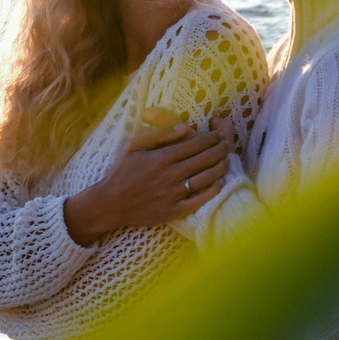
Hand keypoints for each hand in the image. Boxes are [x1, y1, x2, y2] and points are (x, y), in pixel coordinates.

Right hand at [63, 121, 232, 243]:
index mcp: (161, 157)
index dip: (210, 139)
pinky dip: (212, 191)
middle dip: (219, 150)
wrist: (110, 203)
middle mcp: (168, 175)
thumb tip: (184, 128)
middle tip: (227, 145)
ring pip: (204, 178)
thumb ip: (160, 136)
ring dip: (220, 168)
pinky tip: (220, 183)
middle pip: (203, 159)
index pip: (193, 144)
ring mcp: (171, 194)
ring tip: (228, 161)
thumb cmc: (122, 171)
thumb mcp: (135, 146)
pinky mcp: (172, 211)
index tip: (219, 135)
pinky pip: (198, 201)